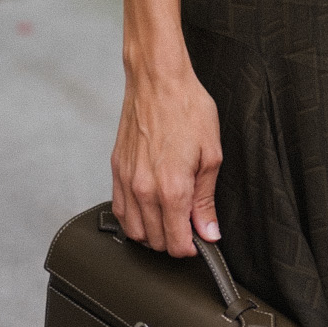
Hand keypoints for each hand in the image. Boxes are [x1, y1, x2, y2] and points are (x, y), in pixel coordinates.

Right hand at [111, 61, 222, 256]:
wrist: (157, 79)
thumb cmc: (186, 107)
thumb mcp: (211, 153)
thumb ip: (206, 199)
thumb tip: (208, 232)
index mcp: (172, 187)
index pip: (176, 243)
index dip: (190, 248)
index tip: (199, 240)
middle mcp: (145, 189)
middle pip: (155, 241)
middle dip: (173, 241)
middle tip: (188, 226)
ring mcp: (127, 180)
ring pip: (135, 231)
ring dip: (152, 234)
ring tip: (169, 220)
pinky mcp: (116, 169)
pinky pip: (120, 210)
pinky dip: (133, 219)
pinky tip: (148, 210)